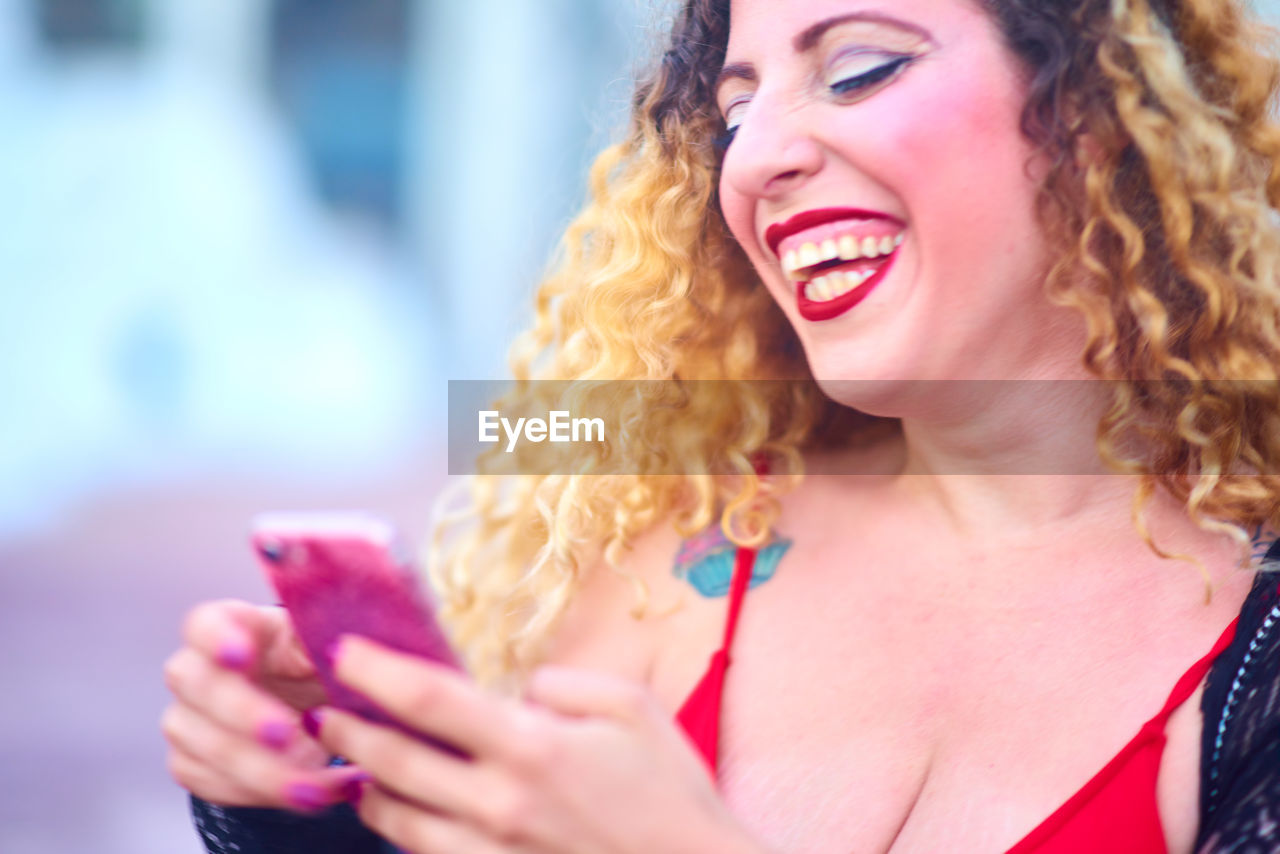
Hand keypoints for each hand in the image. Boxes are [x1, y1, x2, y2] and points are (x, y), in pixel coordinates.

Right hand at [161, 599, 367, 810]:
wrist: (321, 704)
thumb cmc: (320, 662)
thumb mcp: (331, 641)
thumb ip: (325, 640)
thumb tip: (335, 651)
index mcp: (236, 625)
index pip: (204, 624)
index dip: (216, 639)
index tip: (240, 655)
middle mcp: (199, 671)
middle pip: (197, 686)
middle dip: (242, 714)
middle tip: (286, 735)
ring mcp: (189, 720)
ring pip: (204, 747)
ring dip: (263, 772)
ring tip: (318, 785)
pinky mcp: (194, 763)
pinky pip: (215, 786)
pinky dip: (265, 796)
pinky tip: (310, 794)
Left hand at [312, 635, 766, 853]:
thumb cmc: (670, 790)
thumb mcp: (632, 707)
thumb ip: (561, 684)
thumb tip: (513, 692)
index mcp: (531, 748)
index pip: (427, 700)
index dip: (374, 670)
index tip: (344, 651)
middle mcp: (499, 805)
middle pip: (393, 763)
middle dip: (348, 732)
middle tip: (325, 712)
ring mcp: (493, 853)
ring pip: (397, 823)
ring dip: (366, 788)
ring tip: (353, 764)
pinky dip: (404, 832)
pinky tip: (402, 813)